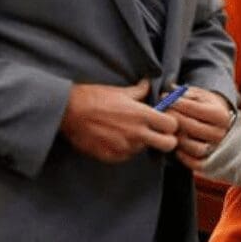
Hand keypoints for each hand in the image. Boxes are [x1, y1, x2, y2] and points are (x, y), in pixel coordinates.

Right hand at [59, 79, 178, 162]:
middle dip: (167, 140)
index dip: (171, 123)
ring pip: (145, 150)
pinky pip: (127, 156)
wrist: (68, 112)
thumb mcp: (120, 91)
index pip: (172, 125)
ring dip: (142, 143)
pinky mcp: (112, 157)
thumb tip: (148, 84)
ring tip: (127, 131)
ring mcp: (125, 147)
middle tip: (157, 133)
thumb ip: (140, 91)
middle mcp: (137, 133)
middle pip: (168, 145)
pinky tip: (115, 138)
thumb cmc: (94, 98)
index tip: (164, 121)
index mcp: (142, 115)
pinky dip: (125, 149)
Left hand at [167, 87, 234, 170]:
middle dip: (174, 119)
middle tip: (163, 113)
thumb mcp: (200, 95)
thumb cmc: (206, 106)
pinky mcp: (210, 161)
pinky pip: (195, 163)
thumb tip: (166, 95)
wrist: (219, 123)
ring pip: (192, 146)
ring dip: (177, 138)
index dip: (177, 103)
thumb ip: (184, 94)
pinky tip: (176, 146)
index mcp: (220, 115)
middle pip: (192, 127)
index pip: (195, 109)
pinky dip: (184, 157)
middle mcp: (220, 133)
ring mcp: (216, 149)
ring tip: (169, 130)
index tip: (165, 98)